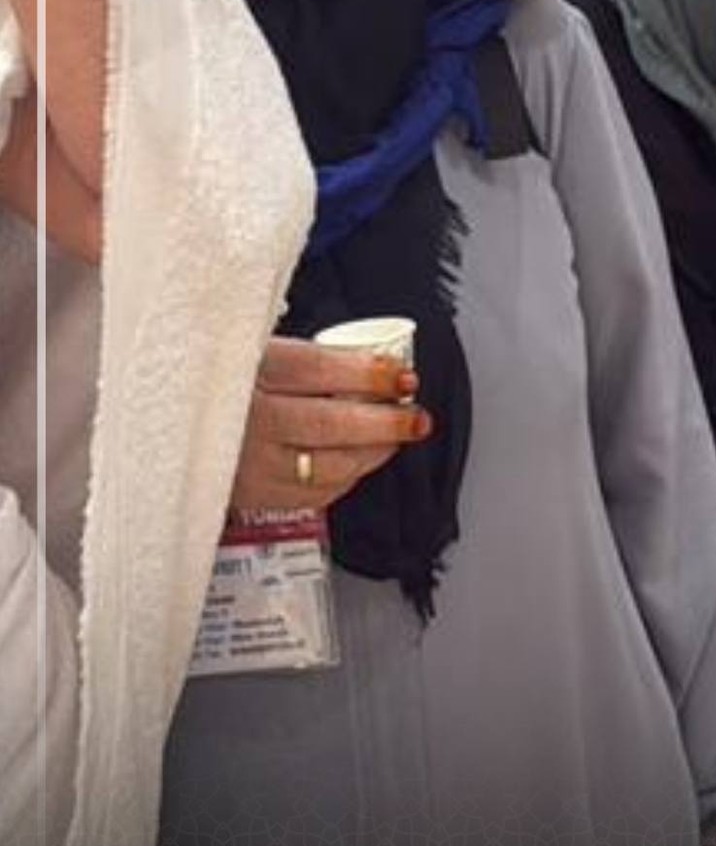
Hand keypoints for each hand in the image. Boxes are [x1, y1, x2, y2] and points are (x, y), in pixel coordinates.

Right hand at [231, 336, 431, 514]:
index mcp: (249, 372)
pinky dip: (347, 478)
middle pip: (328, 423)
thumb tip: (374, 356)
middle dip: (385, 421)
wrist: (169, 424)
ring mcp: (247, 464)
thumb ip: (307, 355)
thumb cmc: (226, 382)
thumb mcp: (255, 350)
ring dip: (374, 452)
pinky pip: (313, 495)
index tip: (399, 374)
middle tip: (416, 415)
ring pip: (327, 466)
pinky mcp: (252, 495)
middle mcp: (246, 420)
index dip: (368, 372)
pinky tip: (361, 460)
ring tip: (398, 436)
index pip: (319, 368)